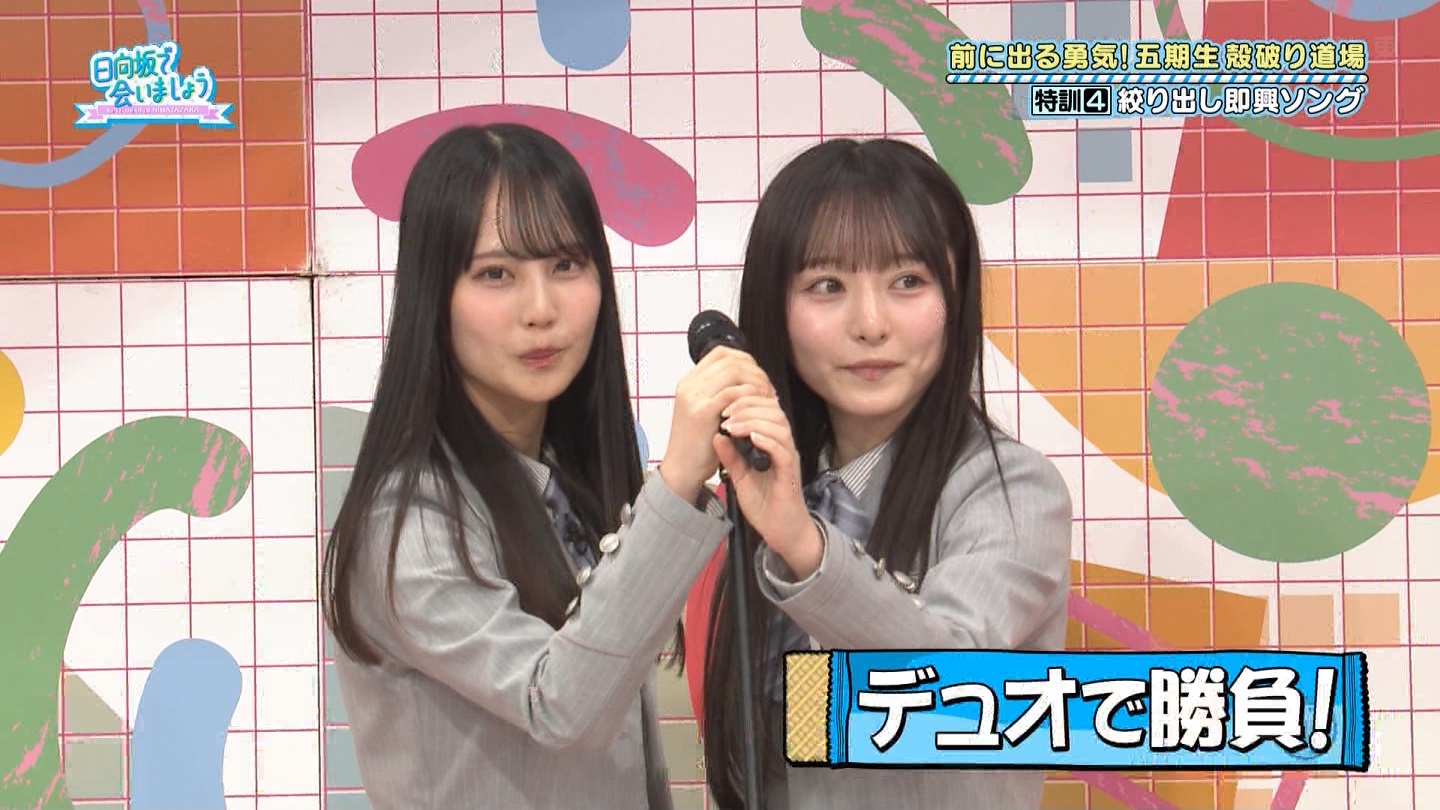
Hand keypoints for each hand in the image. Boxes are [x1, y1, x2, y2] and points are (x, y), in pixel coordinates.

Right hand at [659, 346, 773, 501]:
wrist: (682, 469)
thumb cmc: (698, 445)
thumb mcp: (706, 412)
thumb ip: (720, 394)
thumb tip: (748, 380)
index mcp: (689, 382)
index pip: (721, 353)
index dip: (746, 360)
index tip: (759, 376)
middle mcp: (689, 385)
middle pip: (730, 359)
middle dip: (755, 372)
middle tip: (768, 389)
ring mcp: (693, 397)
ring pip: (733, 371)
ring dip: (755, 382)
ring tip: (765, 398)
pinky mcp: (702, 412)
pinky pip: (732, 392)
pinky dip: (750, 396)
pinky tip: (757, 407)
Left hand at [713, 394, 822, 576]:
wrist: (780, 530)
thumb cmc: (764, 503)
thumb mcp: (739, 476)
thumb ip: (730, 456)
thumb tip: (715, 435)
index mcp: (771, 442)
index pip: (764, 409)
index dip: (745, 401)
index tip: (723, 407)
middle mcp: (783, 446)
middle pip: (773, 410)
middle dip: (747, 406)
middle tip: (726, 413)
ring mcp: (788, 458)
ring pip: (779, 426)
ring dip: (754, 421)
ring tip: (733, 425)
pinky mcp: (790, 473)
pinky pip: (783, 450)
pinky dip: (767, 440)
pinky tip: (752, 438)